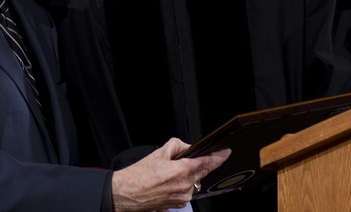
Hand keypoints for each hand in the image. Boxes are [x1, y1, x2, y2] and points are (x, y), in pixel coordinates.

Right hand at [111, 137, 229, 211]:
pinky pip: (186, 192)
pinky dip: (182, 185)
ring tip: (169, 173)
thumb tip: (186, 146)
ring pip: (193, 182)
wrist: (125, 194)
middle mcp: (184, 186)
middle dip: (199, 164)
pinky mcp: (176, 205)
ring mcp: (181, 198)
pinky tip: (168, 183)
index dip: (219, 156)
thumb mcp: (157, 153)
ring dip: (188, 176)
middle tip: (185, 160)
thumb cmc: (138, 175)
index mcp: (180, 171)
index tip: (225, 152)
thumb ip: (176, 146)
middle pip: (202, 172)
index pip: (207, 162)